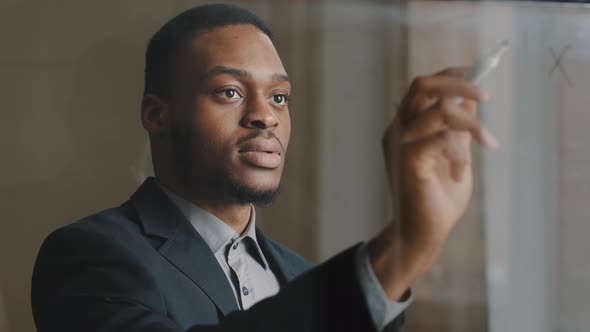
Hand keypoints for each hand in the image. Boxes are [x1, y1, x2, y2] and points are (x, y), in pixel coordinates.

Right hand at [369, 68, 497, 299]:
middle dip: (459, 84)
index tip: (480, 76)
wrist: (424, 231)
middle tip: (487, 95)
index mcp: (405, 125)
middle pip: (423, 86)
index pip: (424, 87)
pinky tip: (460, 173)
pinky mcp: (407, 161)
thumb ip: (458, 125)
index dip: (451, 77)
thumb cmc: (438, 195)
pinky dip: (460, 154)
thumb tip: (471, 96)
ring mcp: (399, 144)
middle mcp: (397, 130)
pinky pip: (442, 139)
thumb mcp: (455, 151)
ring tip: (489, 143)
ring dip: (473, 126)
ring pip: (440, 112)